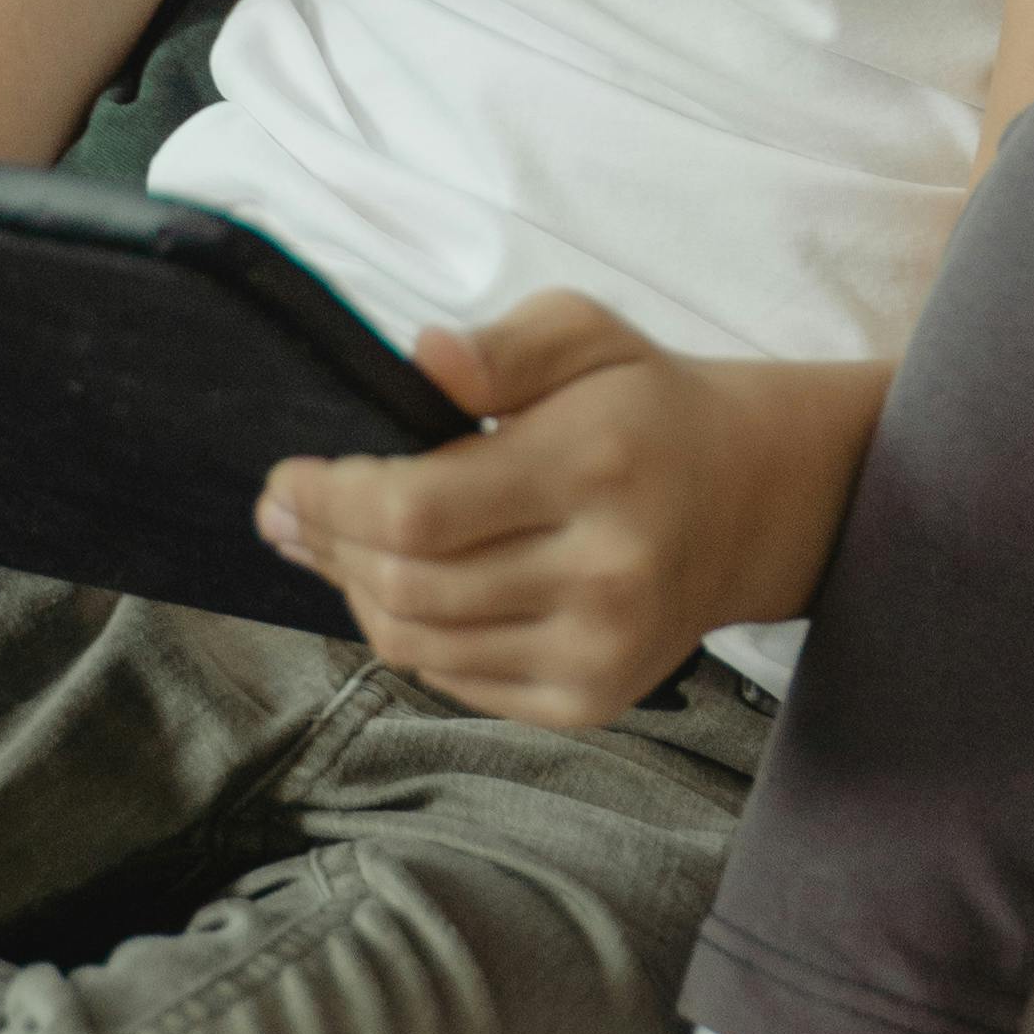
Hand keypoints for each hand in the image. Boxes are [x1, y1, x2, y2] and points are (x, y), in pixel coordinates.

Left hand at [255, 297, 877, 731]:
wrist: (747, 500)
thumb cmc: (644, 405)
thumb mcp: (586, 333)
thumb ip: (503, 345)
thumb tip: (422, 358)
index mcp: (598, 466)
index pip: (420, 510)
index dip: (331, 501)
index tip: (287, 478)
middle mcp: (606, 573)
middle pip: (407, 584)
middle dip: (326, 545)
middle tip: (285, 512)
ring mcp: (600, 650)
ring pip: (418, 642)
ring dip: (356, 590)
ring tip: (334, 545)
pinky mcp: (591, 701)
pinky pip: (454, 680)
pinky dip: (409, 635)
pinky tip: (401, 587)